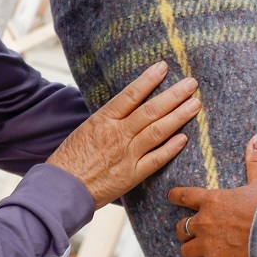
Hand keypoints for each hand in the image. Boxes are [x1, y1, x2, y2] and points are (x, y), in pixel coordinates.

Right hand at [48, 61, 200, 207]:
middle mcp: (117, 134)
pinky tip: (184, 137)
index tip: (163, 67)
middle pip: (151, 110)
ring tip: (195, 104)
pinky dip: (171, 148)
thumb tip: (130, 105)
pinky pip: (156, 159)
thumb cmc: (70, 159)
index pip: (131, 95)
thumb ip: (109, 119)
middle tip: (191, 83)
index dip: (148, 79)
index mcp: (103, 120)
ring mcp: (126, 155)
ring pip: (158, 131)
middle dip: (174, 95)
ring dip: (179, 116)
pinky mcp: (132, 175)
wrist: (61, 189)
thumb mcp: (85, 129)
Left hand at [168, 135, 256, 256]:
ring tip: (195, 254)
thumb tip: (256, 138)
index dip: (175, 196)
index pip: (184, 196)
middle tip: (192, 233)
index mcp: (212, 200)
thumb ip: (255, 161)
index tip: (171, 197)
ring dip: (189, 252)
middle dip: (185, 231)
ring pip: (185, 250)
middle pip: (181, 228)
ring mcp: (208, 244)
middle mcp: (205, 222)